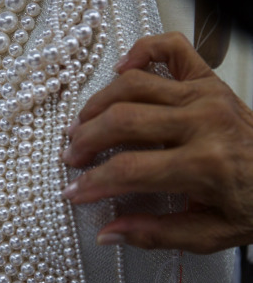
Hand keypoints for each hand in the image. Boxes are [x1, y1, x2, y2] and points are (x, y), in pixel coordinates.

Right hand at [62, 32, 252, 253]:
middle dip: (87, 141)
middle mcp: (202, 122)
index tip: (73, 192)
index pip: (129, 170)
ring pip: (134, 85)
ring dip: (98, 104)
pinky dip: (141, 51)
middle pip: (123, 121)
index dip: (93, 183)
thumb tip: (108, 234)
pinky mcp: (209, 80)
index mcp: (204, 165)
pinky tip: (120, 70)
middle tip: (72, 158)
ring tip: (82, 125)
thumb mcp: (210, 234)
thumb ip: (156, 235)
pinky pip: (171, 48)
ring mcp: (205, 94)